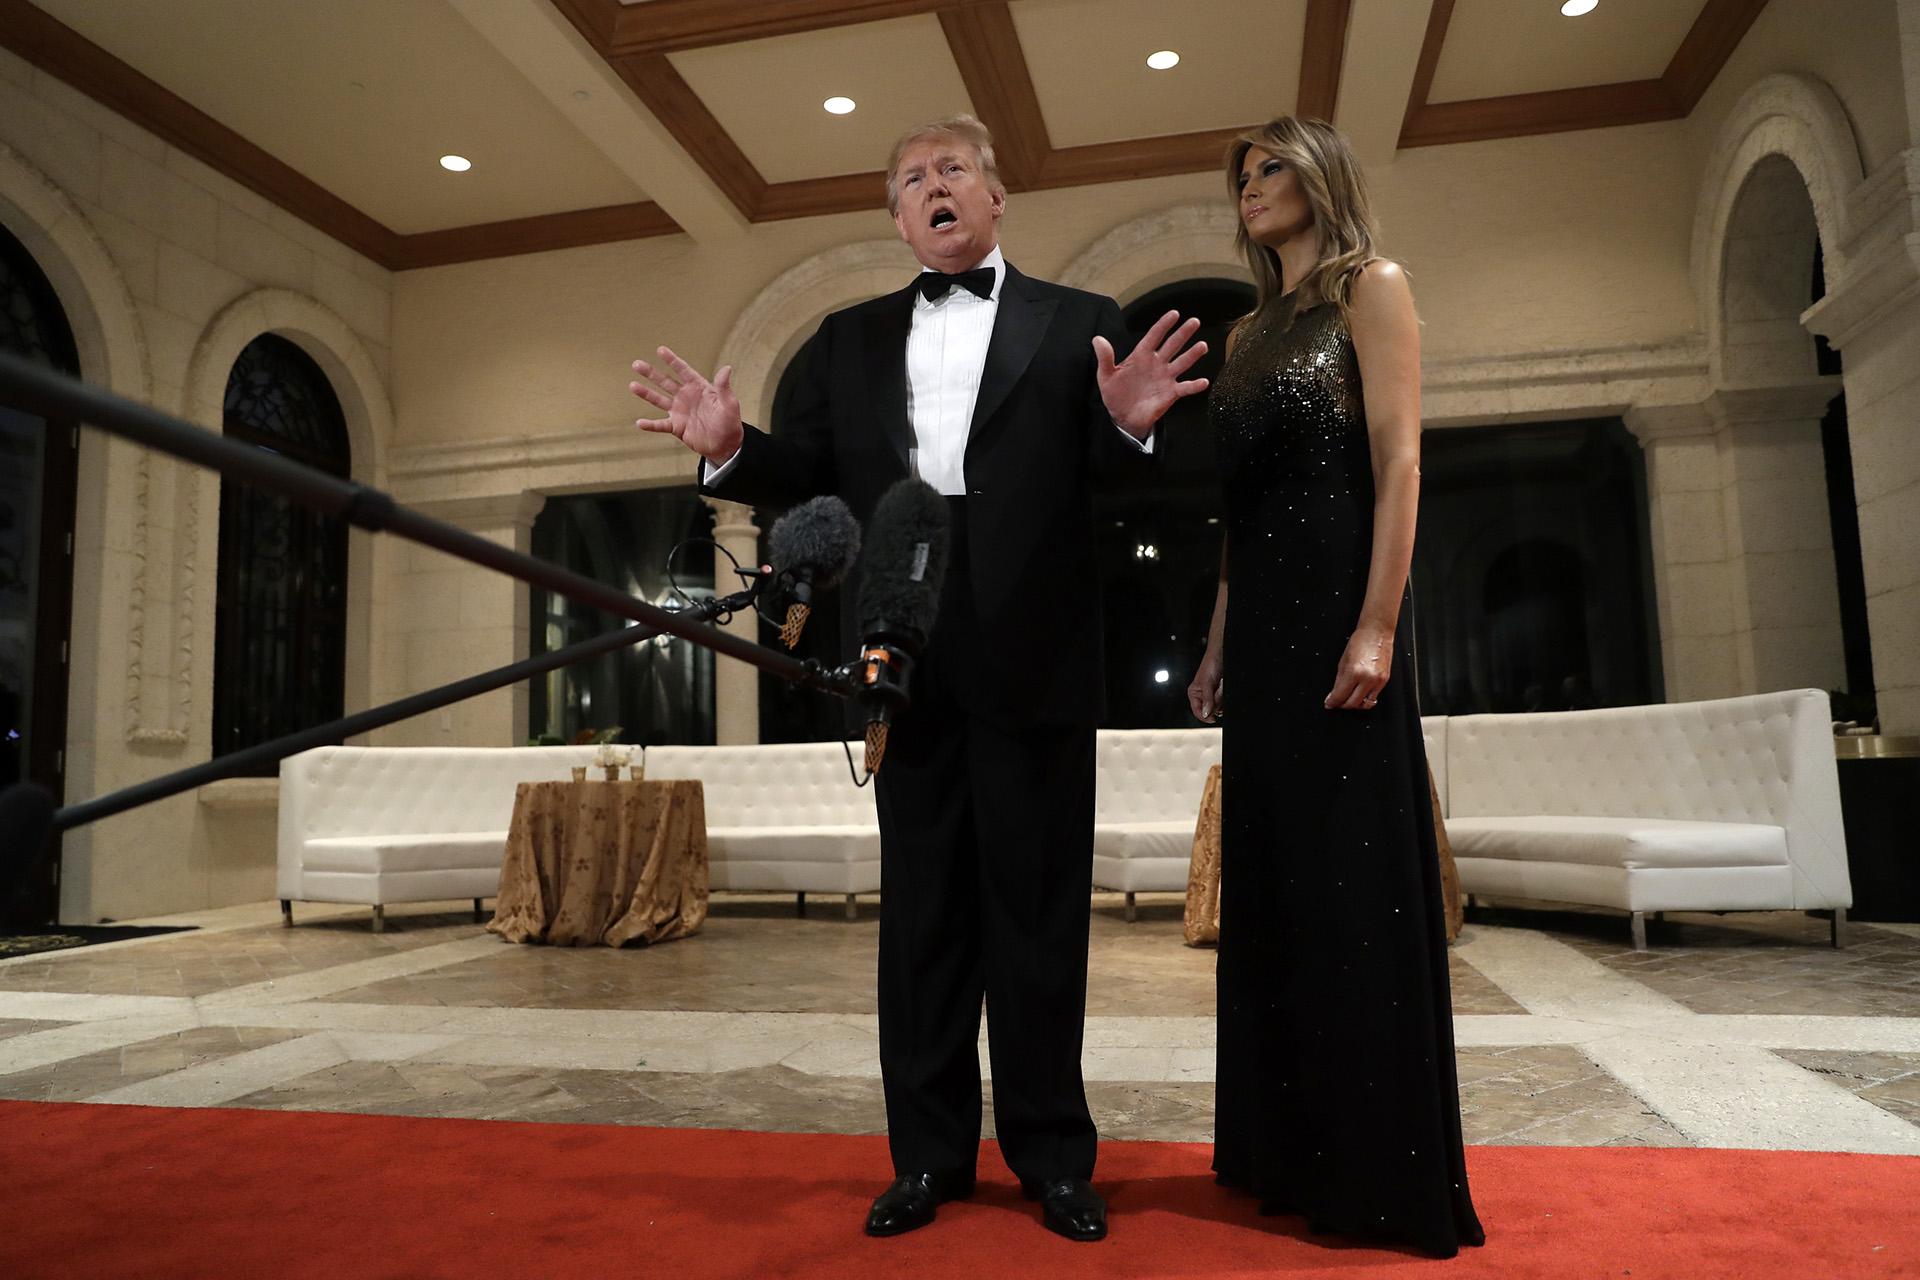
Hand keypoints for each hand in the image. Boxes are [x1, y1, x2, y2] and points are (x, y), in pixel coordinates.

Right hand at [630, 346, 742, 464]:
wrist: (726, 445)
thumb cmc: (730, 422)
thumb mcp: (729, 404)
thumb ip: (724, 387)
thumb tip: (727, 368)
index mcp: (698, 387)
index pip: (683, 370)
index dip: (672, 360)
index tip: (660, 350)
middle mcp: (686, 397)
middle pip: (665, 382)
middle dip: (651, 373)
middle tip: (636, 364)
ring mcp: (679, 411)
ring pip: (659, 400)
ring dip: (646, 393)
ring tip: (632, 385)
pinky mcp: (676, 427)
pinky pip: (660, 425)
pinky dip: (650, 425)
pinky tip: (639, 423)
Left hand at [1094, 311, 1209, 437]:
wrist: (1122, 417)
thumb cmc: (1115, 394)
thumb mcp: (1105, 376)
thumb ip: (1105, 358)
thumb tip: (1097, 339)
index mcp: (1141, 356)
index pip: (1154, 336)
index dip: (1163, 325)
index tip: (1174, 314)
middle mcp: (1157, 364)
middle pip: (1172, 345)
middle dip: (1183, 333)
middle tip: (1194, 321)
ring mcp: (1165, 377)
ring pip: (1182, 363)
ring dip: (1192, 354)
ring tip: (1202, 345)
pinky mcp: (1171, 393)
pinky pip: (1185, 388)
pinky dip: (1194, 386)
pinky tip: (1203, 382)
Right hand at [1188, 649, 1224, 722]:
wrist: (1221, 655)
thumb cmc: (1210, 665)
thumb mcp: (1207, 683)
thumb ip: (1206, 699)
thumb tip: (1205, 713)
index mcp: (1194, 693)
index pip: (1197, 711)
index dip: (1204, 716)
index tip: (1213, 718)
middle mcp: (1202, 695)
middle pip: (1209, 709)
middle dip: (1215, 702)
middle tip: (1217, 692)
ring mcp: (1211, 694)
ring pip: (1217, 705)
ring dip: (1221, 697)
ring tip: (1220, 686)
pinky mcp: (1219, 692)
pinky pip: (1223, 700)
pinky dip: (1224, 695)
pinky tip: (1222, 687)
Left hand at [1326, 625, 1391, 710]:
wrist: (1377, 633)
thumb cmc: (1360, 642)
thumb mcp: (1343, 661)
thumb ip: (1338, 681)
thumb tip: (1334, 694)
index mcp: (1354, 672)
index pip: (1340, 695)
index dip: (1332, 702)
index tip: (1329, 703)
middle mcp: (1367, 678)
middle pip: (1352, 703)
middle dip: (1342, 705)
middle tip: (1337, 702)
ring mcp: (1377, 681)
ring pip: (1364, 704)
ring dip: (1355, 705)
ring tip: (1348, 700)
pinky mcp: (1384, 681)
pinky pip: (1374, 697)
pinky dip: (1365, 700)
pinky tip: (1359, 695)